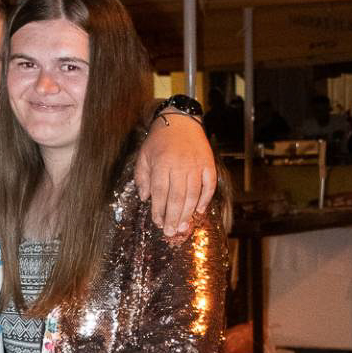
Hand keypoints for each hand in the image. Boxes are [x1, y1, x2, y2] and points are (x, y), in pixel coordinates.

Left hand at [134, 113, 216, 238]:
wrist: (180, 120)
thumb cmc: (159, 140)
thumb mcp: (144, 156)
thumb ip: (142, 177)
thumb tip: (145, 198)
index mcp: (162, 164)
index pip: (160, 192)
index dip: (159, 210)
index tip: (158, 222)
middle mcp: (180, 165)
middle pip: (177, 197)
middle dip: (173, 217)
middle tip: (170, 232)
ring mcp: (196, 165)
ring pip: (193, 194)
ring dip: (187, 213)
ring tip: (182, 227)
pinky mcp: (208, 163)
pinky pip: (209, 185)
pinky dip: (205, 199)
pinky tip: (199, 211)